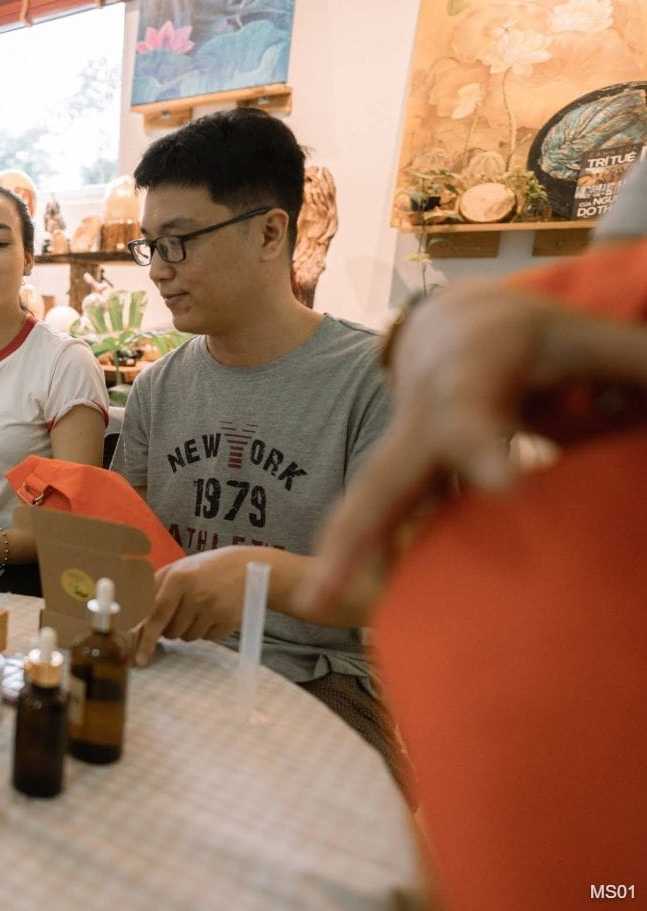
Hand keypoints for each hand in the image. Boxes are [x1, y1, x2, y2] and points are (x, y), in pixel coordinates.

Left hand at [134, 546, 251, 664]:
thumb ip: (154, 589)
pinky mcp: (228, 621)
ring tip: (199, 607)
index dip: (146, 638)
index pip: (157, 615)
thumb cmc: (205, 569)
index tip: (138, 658)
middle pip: (171, 631)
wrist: (249, 567)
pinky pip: (206, 638)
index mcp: (179, 578)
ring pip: (187, 637)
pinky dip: (205, 630)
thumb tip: (135, 619)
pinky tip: (213, 612)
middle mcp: (196, 594)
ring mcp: (214, 609)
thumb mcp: (179, 568)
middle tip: (182, 608)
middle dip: (170, 627)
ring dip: (187, 629)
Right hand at [301, 283, 561, 615]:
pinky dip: (358, 562)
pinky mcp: (406, 483)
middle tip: (330, 583)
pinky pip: (378, 523)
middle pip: (385, 479)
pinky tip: (339, 605)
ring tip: (318, 604)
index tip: (504, 488)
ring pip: (369, 507)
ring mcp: (406, 456)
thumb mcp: (586, 339)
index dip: (486, 453)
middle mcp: (423, 424)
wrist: (453, 328)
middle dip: (360, 527)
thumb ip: (633, 366)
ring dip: (343, 555)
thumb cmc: (529, 337)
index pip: (475, 422)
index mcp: (469, 385)